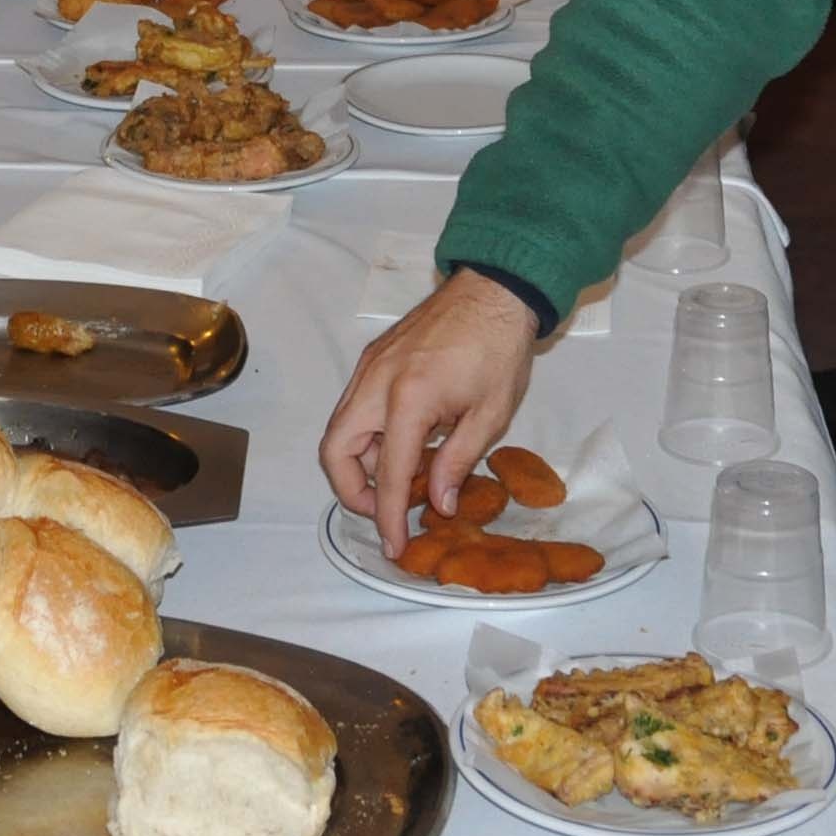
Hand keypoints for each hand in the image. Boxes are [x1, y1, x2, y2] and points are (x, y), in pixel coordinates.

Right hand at [321, 272, 541, 558]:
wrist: (494, 288)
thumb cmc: (499, 349)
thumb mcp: (490, 414)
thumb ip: (457, 462)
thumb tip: (438, 505)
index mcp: (408, 398)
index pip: (386, 474)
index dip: (388, 517)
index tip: (394, 547)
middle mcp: (375, 382)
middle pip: (335, 450)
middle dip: (352, 491)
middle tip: (387, 510)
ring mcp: (369, 367)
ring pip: (341, 428)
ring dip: (361, 462)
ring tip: (404, 477)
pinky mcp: (374, 358)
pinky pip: (355, 407)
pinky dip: (369, 435)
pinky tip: (407, 444)